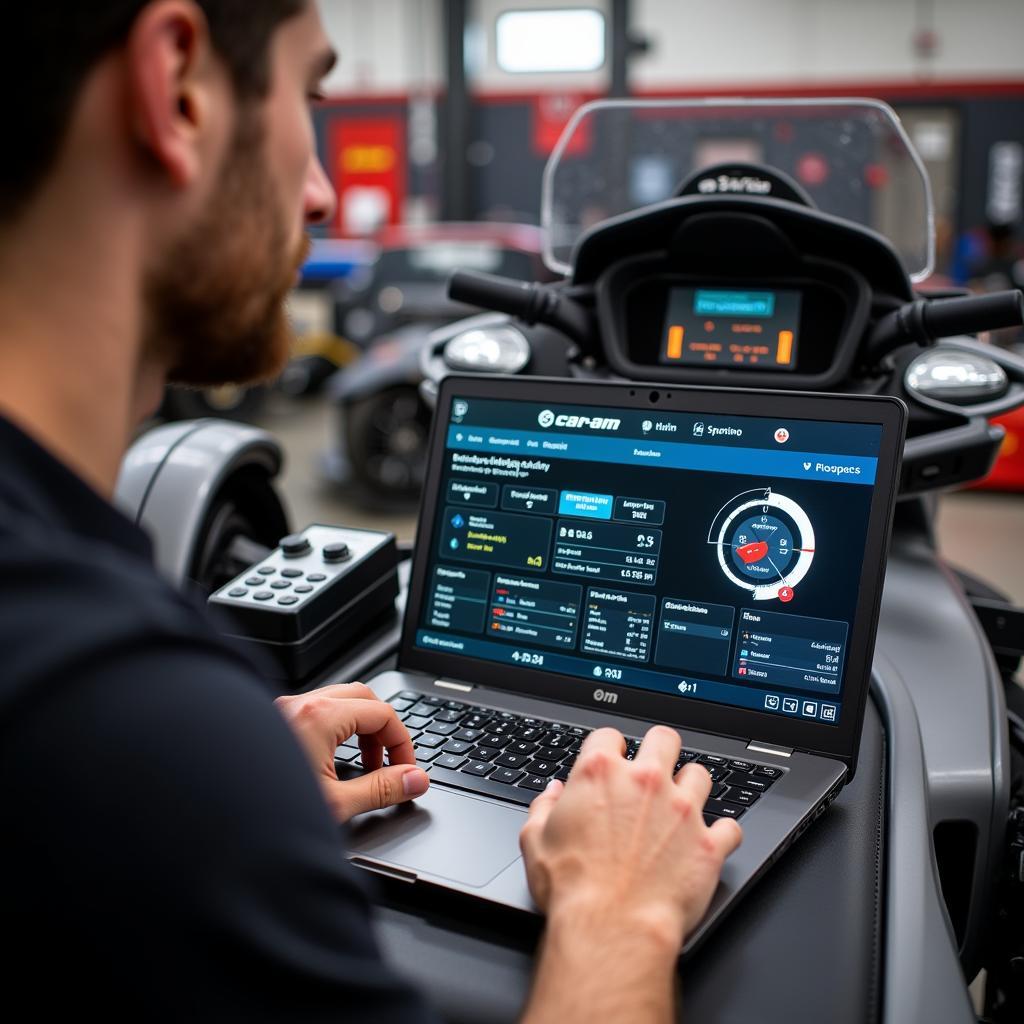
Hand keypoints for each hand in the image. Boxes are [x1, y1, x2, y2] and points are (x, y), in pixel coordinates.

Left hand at [275, 683, 429, 822]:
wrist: (212, 825)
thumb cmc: (262, 814)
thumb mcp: (336, 805)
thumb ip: (382, 790)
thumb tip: (415, 780)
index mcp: (319, 716)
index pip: (382, 713)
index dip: (404, 743)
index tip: (408, 771)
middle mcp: (298, 705)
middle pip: (362, 696)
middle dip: (383, 728)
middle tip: (390, 763)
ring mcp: (281, 711)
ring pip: (337, 701)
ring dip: (359, 728)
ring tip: (364, 765)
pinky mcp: (270, 724)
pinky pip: (314, 713)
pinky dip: (335, 730)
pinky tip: (334, 762)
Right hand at [520, 725, 741, 948]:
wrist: (609, 929)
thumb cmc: (571, 888)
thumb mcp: (535, 841)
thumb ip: (543, 808)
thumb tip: (552, 795)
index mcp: (600, 774)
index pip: (608, 736)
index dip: (608, 749)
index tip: (610, 762)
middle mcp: (645, 782)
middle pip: (665, 738)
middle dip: (660, 749)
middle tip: (653, 769)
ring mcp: (681, 811)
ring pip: (700, 775)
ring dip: (690, 787)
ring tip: (680, 805)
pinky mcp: (708, 845)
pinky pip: (730, 827)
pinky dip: (721, 834)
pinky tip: (709, 841)